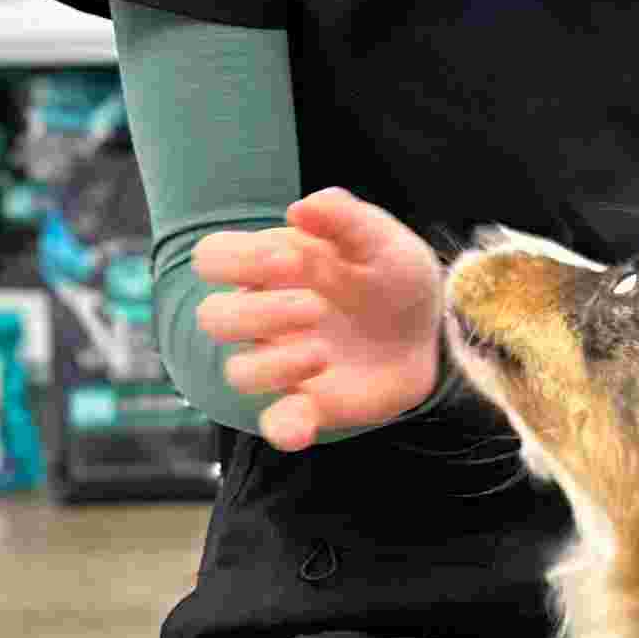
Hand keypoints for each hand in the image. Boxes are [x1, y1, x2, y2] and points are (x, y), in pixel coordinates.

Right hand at [191, 188, 445, 452]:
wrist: (427, 329)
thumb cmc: (391, 275)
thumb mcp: (382, 240)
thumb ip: (345, 218)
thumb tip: (300, 209)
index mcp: (267, 267)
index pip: (211, 258)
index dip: (238, 260)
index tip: (292, 260)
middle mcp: (262, 317)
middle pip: (213, 318)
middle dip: (259, 312)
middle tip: (316, 306)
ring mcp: (280, 363)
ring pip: (238, 372)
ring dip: (277, 363)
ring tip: (324, 351)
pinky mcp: (308, 404)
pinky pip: (276, 424)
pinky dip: (284, 428)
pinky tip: (305, 423)